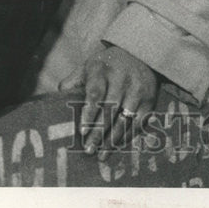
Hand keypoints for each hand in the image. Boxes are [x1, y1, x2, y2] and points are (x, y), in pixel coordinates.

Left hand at [59, 43, 159, 160]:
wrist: (139, 53)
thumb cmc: (107, 64)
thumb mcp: (89, 66)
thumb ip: (73, 80)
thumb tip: (58, 97)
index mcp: (103, 70)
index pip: (96, 93)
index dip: (89, 114)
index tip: (82, 132)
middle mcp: (122, 79)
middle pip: (110, 109)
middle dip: (98, 132)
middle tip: (89, 150)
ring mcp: (137, 89)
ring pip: (124, 119)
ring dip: (112, 139)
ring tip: (101, 154)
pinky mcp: (150, 99)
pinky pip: (139, 122)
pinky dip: (128, 136)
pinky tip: (117, 145)